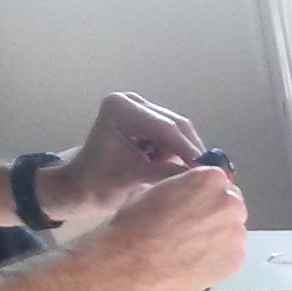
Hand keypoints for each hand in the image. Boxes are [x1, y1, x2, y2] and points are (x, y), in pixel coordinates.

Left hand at [47, 92, 209, 219]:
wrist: (78, 188)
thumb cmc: (97, 185)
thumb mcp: (133, 179)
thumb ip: (167, 172)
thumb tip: (202, 174)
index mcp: (121, 109)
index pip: (165, 128)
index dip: (190, 150)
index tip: (211, 171)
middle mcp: (131, 102)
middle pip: (175, 125)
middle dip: (192, 151)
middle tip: (213, 175)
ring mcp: (139, 110)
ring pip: (178, 131)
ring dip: (187, 153)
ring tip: (198, 176)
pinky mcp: (145, 122)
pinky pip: (172, 136)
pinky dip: (179, 154)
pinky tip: (183, 170)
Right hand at [93, 165, 246, 290]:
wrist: (133, 263)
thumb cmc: (136, 222)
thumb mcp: (151, 188)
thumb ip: (178, 186)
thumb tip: (184, 192)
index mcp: (209, 179)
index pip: (217, 180)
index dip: (205, 192)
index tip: (195, 202)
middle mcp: (229, 203)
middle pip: (231, 204)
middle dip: (217, 212)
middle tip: (195, 226)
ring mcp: (236, 233)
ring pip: (233, 230)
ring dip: (219, 235)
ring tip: (193, 246)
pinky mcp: (237, 260)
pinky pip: (232, 254)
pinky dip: (219, 257)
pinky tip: (197, 261)